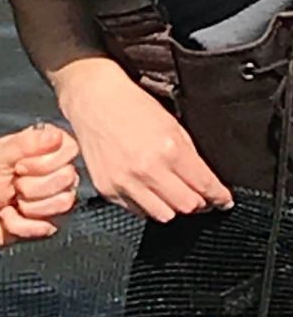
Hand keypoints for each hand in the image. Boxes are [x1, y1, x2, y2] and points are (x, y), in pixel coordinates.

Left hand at [0, 123, 79, 245]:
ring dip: (26, 205)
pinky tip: (11, 215)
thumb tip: (55, 135)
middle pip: (66, 178)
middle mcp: (60, 171)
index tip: (18, 165)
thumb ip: (24, 143)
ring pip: (61, 203)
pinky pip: (46, 227)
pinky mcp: (53, 222)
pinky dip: (19, 224)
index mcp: (49, 148)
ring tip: (12, 199)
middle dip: (30, 185)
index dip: (41, 161)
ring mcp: (59, 197)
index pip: (69, 149)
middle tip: (12, 184)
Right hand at [57, 59, 232, 220]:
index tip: (223, 200)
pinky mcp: (108, 189)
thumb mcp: (172, 125)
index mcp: (169, 150)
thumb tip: (205, 182)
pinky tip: (147, 188)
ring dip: (172, 206)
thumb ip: (190, 157)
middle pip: (187, 206)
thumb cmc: (132, 106)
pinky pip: (137, 210)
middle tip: (199, 196)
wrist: (93, 100)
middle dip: (198, 203)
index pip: (204, 186)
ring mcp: (125, 182)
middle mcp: (147, 170)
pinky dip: (147, 204)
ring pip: (163, 215)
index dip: (219, 197)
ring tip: (171, 194)